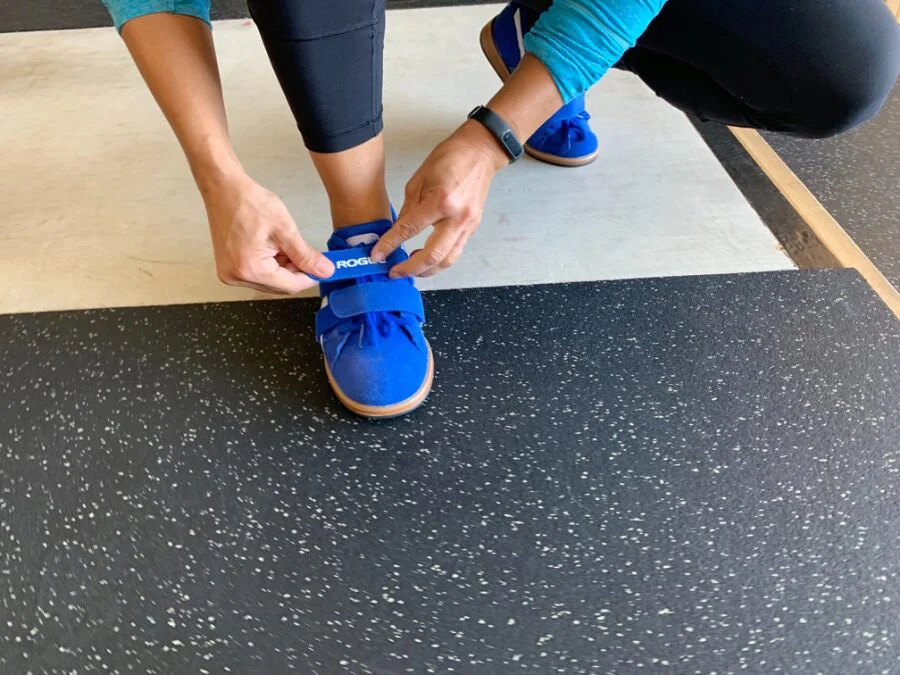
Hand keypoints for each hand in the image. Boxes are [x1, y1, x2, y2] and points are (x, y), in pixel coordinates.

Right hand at [202, 173, 333, 294]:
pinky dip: (271, 266)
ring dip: (284, 268)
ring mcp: (230, 274)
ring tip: (286, 245)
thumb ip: (306, 255)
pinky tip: (274, 248)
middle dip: (296, 272)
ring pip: (270, 282)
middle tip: (308, 254)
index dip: (310, 278)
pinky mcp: (228, 268)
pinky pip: (258, 275)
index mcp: (250, 269)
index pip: (289, 286)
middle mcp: (236, 277)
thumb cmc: (250, 203)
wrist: (223, 189)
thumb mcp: (285, 229)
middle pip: (279, 287)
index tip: (324, 269)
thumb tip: (325, 272)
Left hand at [371, 121, 507, 277]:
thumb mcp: (419, 180)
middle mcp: (457, 217)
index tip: (378, 255)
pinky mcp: (473, 228)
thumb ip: (408, 209)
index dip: (390, 244)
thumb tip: (397, 231)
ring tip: (410, 269)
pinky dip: (440, 260)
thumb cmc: (451, 158)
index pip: (409, 230)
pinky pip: (455, 251)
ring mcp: (468, 225)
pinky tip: (427, 259)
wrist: (480, 152)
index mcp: (441, 201)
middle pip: (432, 255)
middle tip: (394, 273)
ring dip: (427, 270)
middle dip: (410, 268)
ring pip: (447, 260)